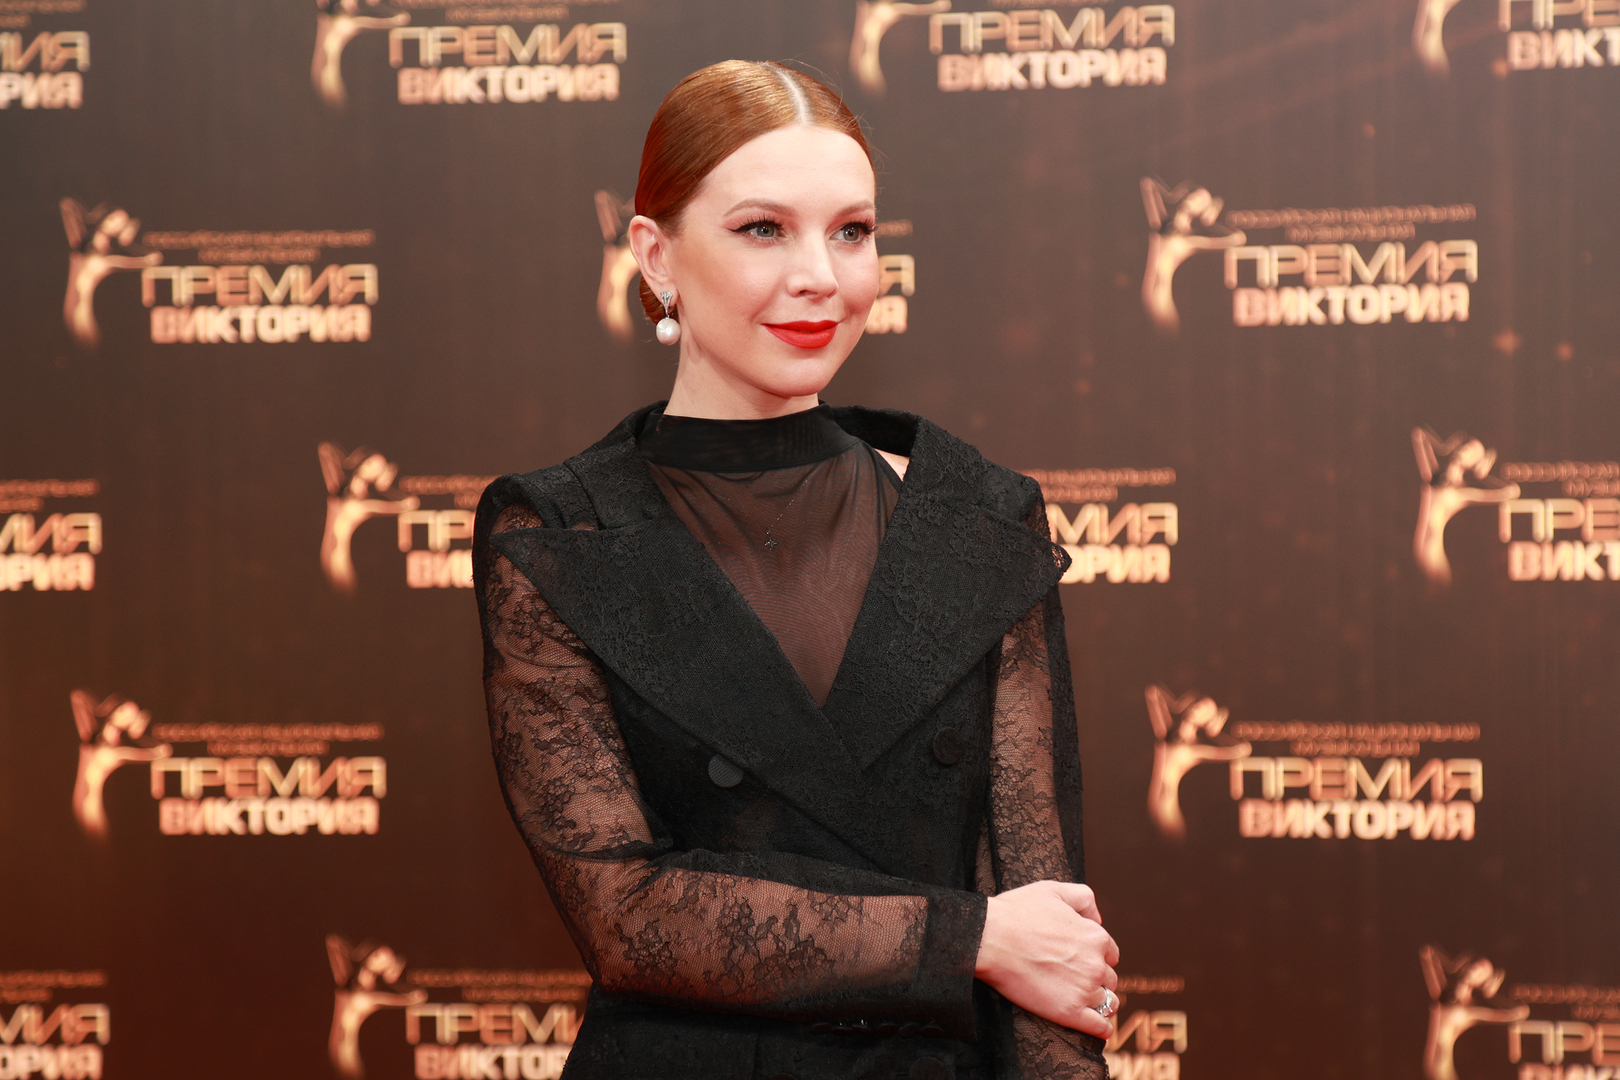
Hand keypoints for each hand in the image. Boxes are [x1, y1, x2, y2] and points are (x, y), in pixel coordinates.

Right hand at [973, 881, 1118, 1038]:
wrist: (989, 939)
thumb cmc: (1016, 912)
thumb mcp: (1053, 889)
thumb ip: (1083, 898)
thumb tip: (1099, 919)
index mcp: (1095, 936)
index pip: (1110, 953)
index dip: (1096, 955)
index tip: (1080, 959)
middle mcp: (1095, 964)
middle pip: (1109, 978)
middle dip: (1096, 978)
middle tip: (1074, 978)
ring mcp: (1084, 990)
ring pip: (1108, 1002)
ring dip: (1100, 1001)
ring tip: (1084, 1001)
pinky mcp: (1070, 1012)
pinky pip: (1100, 1027)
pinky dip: (1101, 1028)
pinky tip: (1097, 1026)